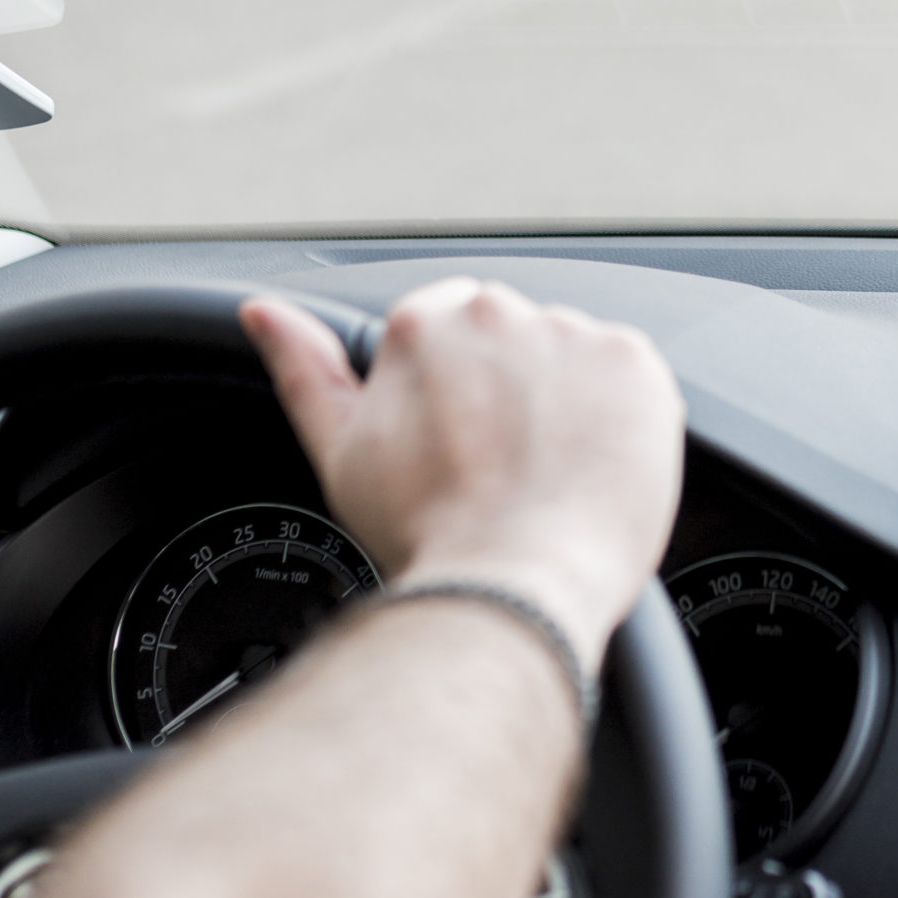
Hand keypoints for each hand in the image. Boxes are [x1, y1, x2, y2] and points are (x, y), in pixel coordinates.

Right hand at [240, 278, 684, 672]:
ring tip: (552, 475)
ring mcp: (571, 334)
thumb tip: (263, 312)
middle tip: (507, 464)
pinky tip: (594, 468)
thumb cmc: (428, 534)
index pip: (447, 326)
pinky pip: (628, 377)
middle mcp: (497, 312)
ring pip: (572, 357)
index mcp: (422, 324)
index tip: (465, 437)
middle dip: (512, 388)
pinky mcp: (633, 362)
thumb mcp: (342, 452)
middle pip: (512, 337)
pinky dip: (619, 417)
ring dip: (567, 400)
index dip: (458, 388)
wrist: (515, 586)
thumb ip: (305, 369)